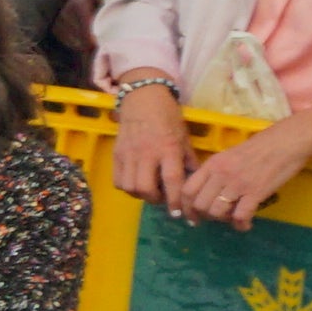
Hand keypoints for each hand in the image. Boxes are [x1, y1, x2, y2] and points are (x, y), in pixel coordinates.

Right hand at [108, 83, 192, 206]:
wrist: (142, 98)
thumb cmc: (168, 116)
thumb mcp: (184, 137)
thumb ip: (188, 160)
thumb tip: (195, 182)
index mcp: (168, 148)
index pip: (172, 181)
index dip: (175, 200)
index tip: (179, 213)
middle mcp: (147, 153)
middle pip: (146, 189)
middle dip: (156, 200)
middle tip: (163, 198)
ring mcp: (129, 154)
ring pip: (130, 187)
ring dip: (141, 194)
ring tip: (149, 189)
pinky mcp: (116, 154)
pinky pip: (118, 180)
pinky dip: (127, 187)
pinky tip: (136, 182)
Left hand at [171, 106, 311, 226]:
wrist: (288, 140)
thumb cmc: (262, 146)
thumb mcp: (231, 154)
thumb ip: (218, 171)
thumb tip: (209, 191)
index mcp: (213, 163)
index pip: (187, 189)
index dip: (186, 207)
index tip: (192, 216)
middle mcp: (221, 174)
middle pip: (200, 205)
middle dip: (206, 216)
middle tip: (217, 218)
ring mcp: (238, 183)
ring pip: (217, 212)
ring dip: (223, 220)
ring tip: (233, 217)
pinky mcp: (256, 192)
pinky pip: (240, 216)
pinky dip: (241, 224)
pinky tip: (246, 224)